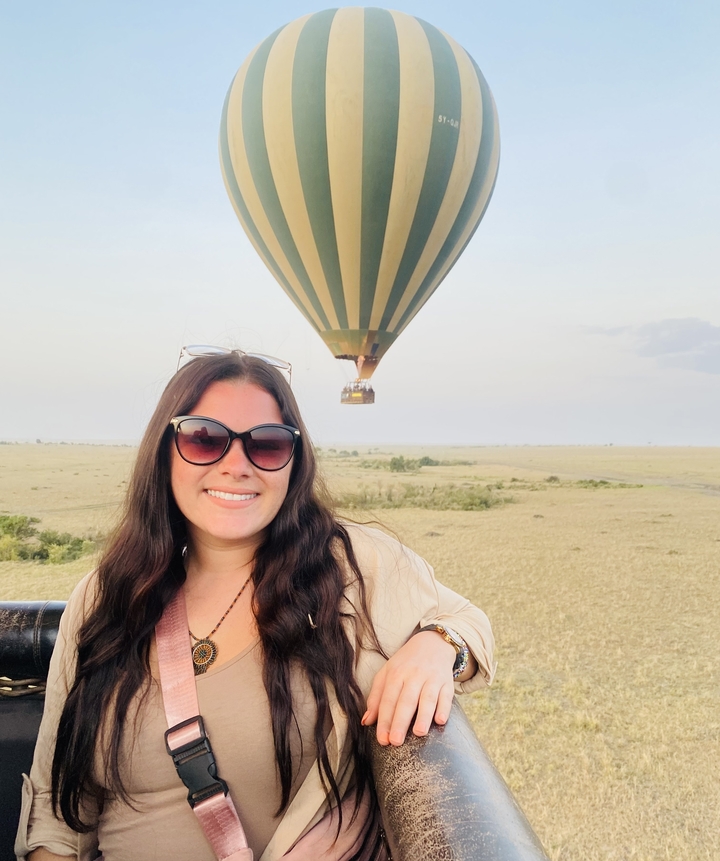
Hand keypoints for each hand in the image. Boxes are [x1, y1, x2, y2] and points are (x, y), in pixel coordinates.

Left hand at [362, 631, 455, 745]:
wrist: (432, 643)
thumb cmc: (406, 663)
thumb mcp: (387, 673)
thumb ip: (376, 697)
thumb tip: (366, 721)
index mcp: (395, 674)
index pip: (388, 699)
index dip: (384, 720)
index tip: (382, 739)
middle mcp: (413, 676)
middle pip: (406, 700)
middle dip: (400, 721)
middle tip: (395, 741)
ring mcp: (431, 678)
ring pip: (427, 698)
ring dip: (423, 716)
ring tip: (418, 732)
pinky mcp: (447, 682)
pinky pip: (446, 696)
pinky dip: (444, 708)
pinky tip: (440, 720)